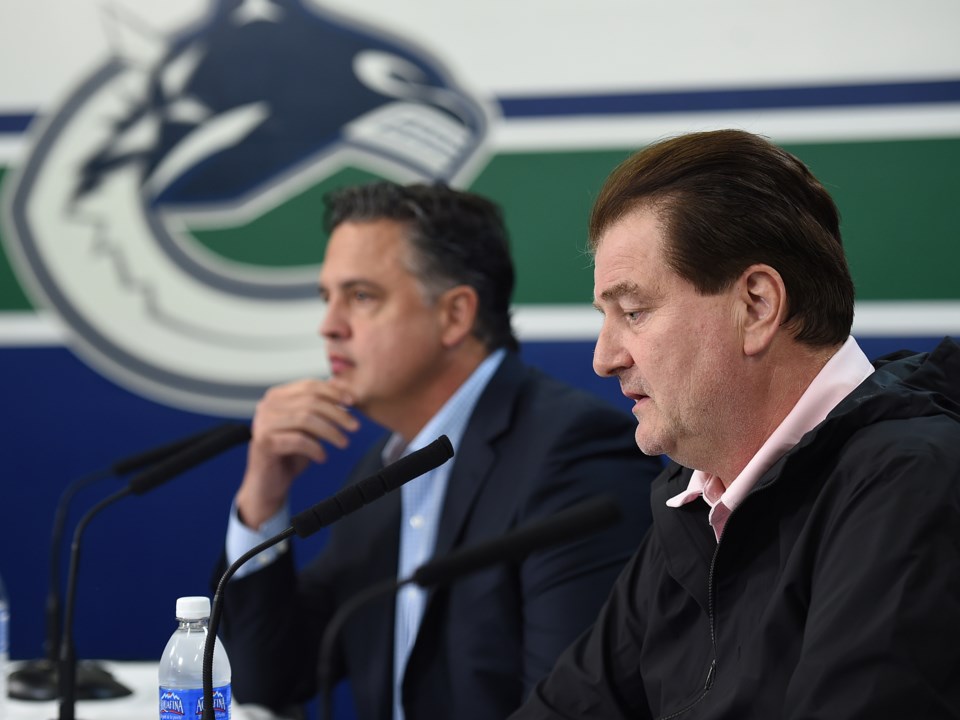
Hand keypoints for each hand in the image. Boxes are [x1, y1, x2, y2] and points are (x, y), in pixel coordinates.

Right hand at [236, 378, 359, 527]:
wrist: (268, 484)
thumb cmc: (289, 454)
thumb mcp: (308, 428)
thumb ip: (319, 410)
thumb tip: (344, 395)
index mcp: (277, 396)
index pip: (309, 385)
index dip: (333, 392)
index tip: (352, 402)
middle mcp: (267, 406)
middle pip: (310, 401)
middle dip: (337, 414)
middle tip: (354, 426)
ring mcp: (264, 423)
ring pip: (305, 419)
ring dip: (330, 431)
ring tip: (343, 443)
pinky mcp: (265, 442)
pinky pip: (298, 440)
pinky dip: (315, 448)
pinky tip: (322, 457)